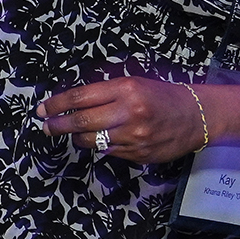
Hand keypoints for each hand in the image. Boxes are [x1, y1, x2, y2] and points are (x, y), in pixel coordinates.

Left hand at [40, 77, 209, 162]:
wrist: (197, 116)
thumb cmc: (161, 95)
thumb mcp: (133, 83)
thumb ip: (104, 93)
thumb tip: (71, 104)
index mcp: (125, 90)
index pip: (80, 98)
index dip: (56, 105)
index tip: (41, 109)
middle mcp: (129, 113)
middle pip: (82, 122)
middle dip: (58, 125)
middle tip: (45, 127)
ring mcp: (135, 137)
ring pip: (92, 141)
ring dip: (78, 138)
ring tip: (73, 134)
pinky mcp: (140, 155)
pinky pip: (110, 152)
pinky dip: (101, 146)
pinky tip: (101, 140)